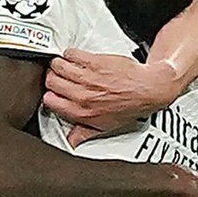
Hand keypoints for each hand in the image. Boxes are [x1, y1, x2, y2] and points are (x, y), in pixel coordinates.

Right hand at [44, 48, 177, 134]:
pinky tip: (77, 59)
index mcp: (82, 113)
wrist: (147, 89)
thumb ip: (82, 133)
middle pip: (50, 81)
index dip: (51, 95)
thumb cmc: (129, 107)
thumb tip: (69, 142)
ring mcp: (87, 78)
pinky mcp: (94, 62)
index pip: (50, 101)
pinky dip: (71, 54)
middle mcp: (83, 96)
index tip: (56, 92)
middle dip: (53, 78)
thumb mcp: (104, 127)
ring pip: (57, 66)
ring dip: (60, 65)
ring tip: (67, 67)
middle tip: (61, 78)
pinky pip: (70, 54)